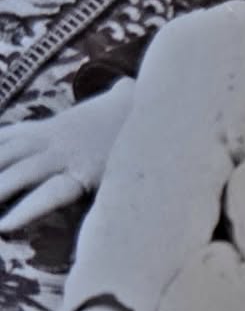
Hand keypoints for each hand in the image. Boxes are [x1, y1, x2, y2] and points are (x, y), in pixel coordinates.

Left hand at [0, 79, 133, 232]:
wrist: (163, 100)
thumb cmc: (139, 108)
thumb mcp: (114, 100)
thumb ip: (111, 95)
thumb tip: (124, 86)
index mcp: (50, 127)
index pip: (5, 139)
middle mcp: (51, 138)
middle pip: (2, 156)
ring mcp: (66, 155)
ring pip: (17, 174)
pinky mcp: (86, 173)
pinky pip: (50, 193)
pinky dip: (28, 208)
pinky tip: (6, 224)